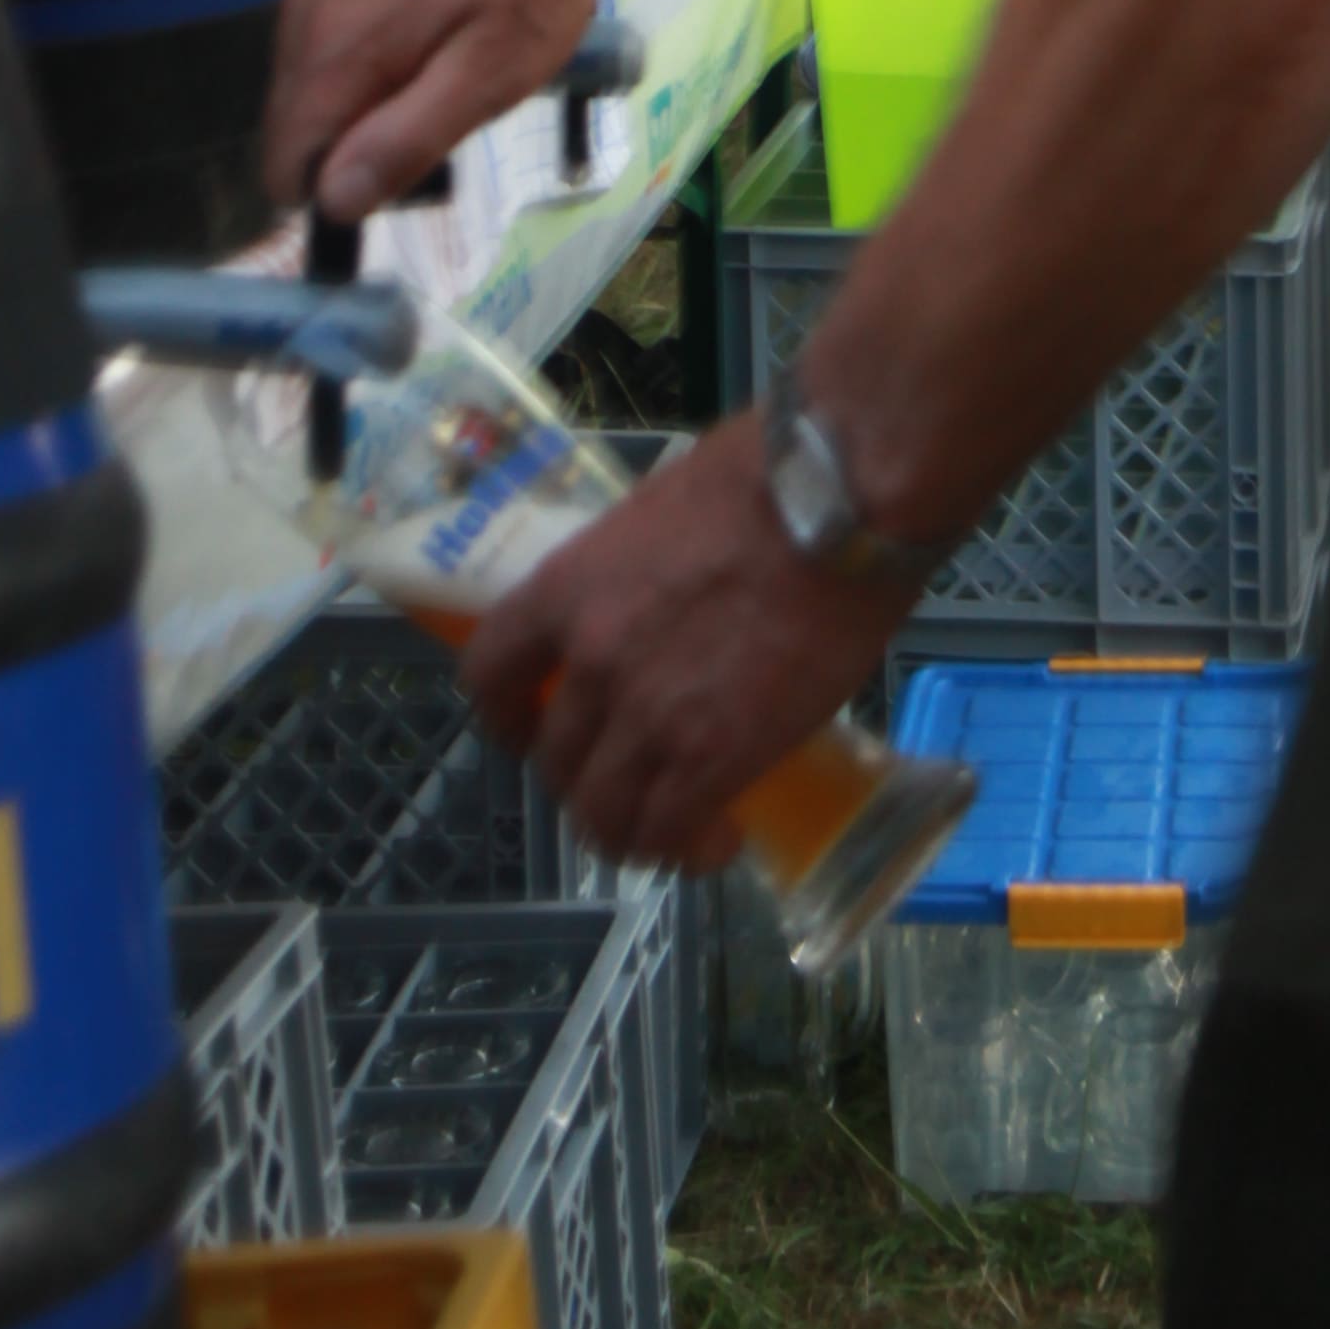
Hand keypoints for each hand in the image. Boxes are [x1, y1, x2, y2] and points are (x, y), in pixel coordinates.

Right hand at [262, 0, 609, 220]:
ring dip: (361, 111)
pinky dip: (363, 71)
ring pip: (307, 98)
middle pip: (293, 136)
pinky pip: (322, 55)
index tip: (406, 171)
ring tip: (439, 78)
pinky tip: (426, 44)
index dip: (340, 192)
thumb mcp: (489, 76)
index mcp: (331, 52)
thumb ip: (407, 139)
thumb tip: (335, 202)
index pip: (285, 171)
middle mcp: (301, 20)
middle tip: (439, 116)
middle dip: (353, 151)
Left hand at [459, 416, 915, 872]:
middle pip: (555, 761)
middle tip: (631, 779)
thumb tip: (654, 590)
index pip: (490, 675)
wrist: (839, 503)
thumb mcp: (661, 509)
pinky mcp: (713, 757)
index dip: (508, 716)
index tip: (532, 727)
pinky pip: (672, 834)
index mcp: (568, 589)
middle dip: (586, 781)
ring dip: (633, 833)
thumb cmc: (766, 477)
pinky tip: (722, 841)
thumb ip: (635, 566)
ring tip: (675, 832)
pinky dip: (690, 851)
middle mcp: (590, 662)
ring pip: (605, 816)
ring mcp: (648, 716)